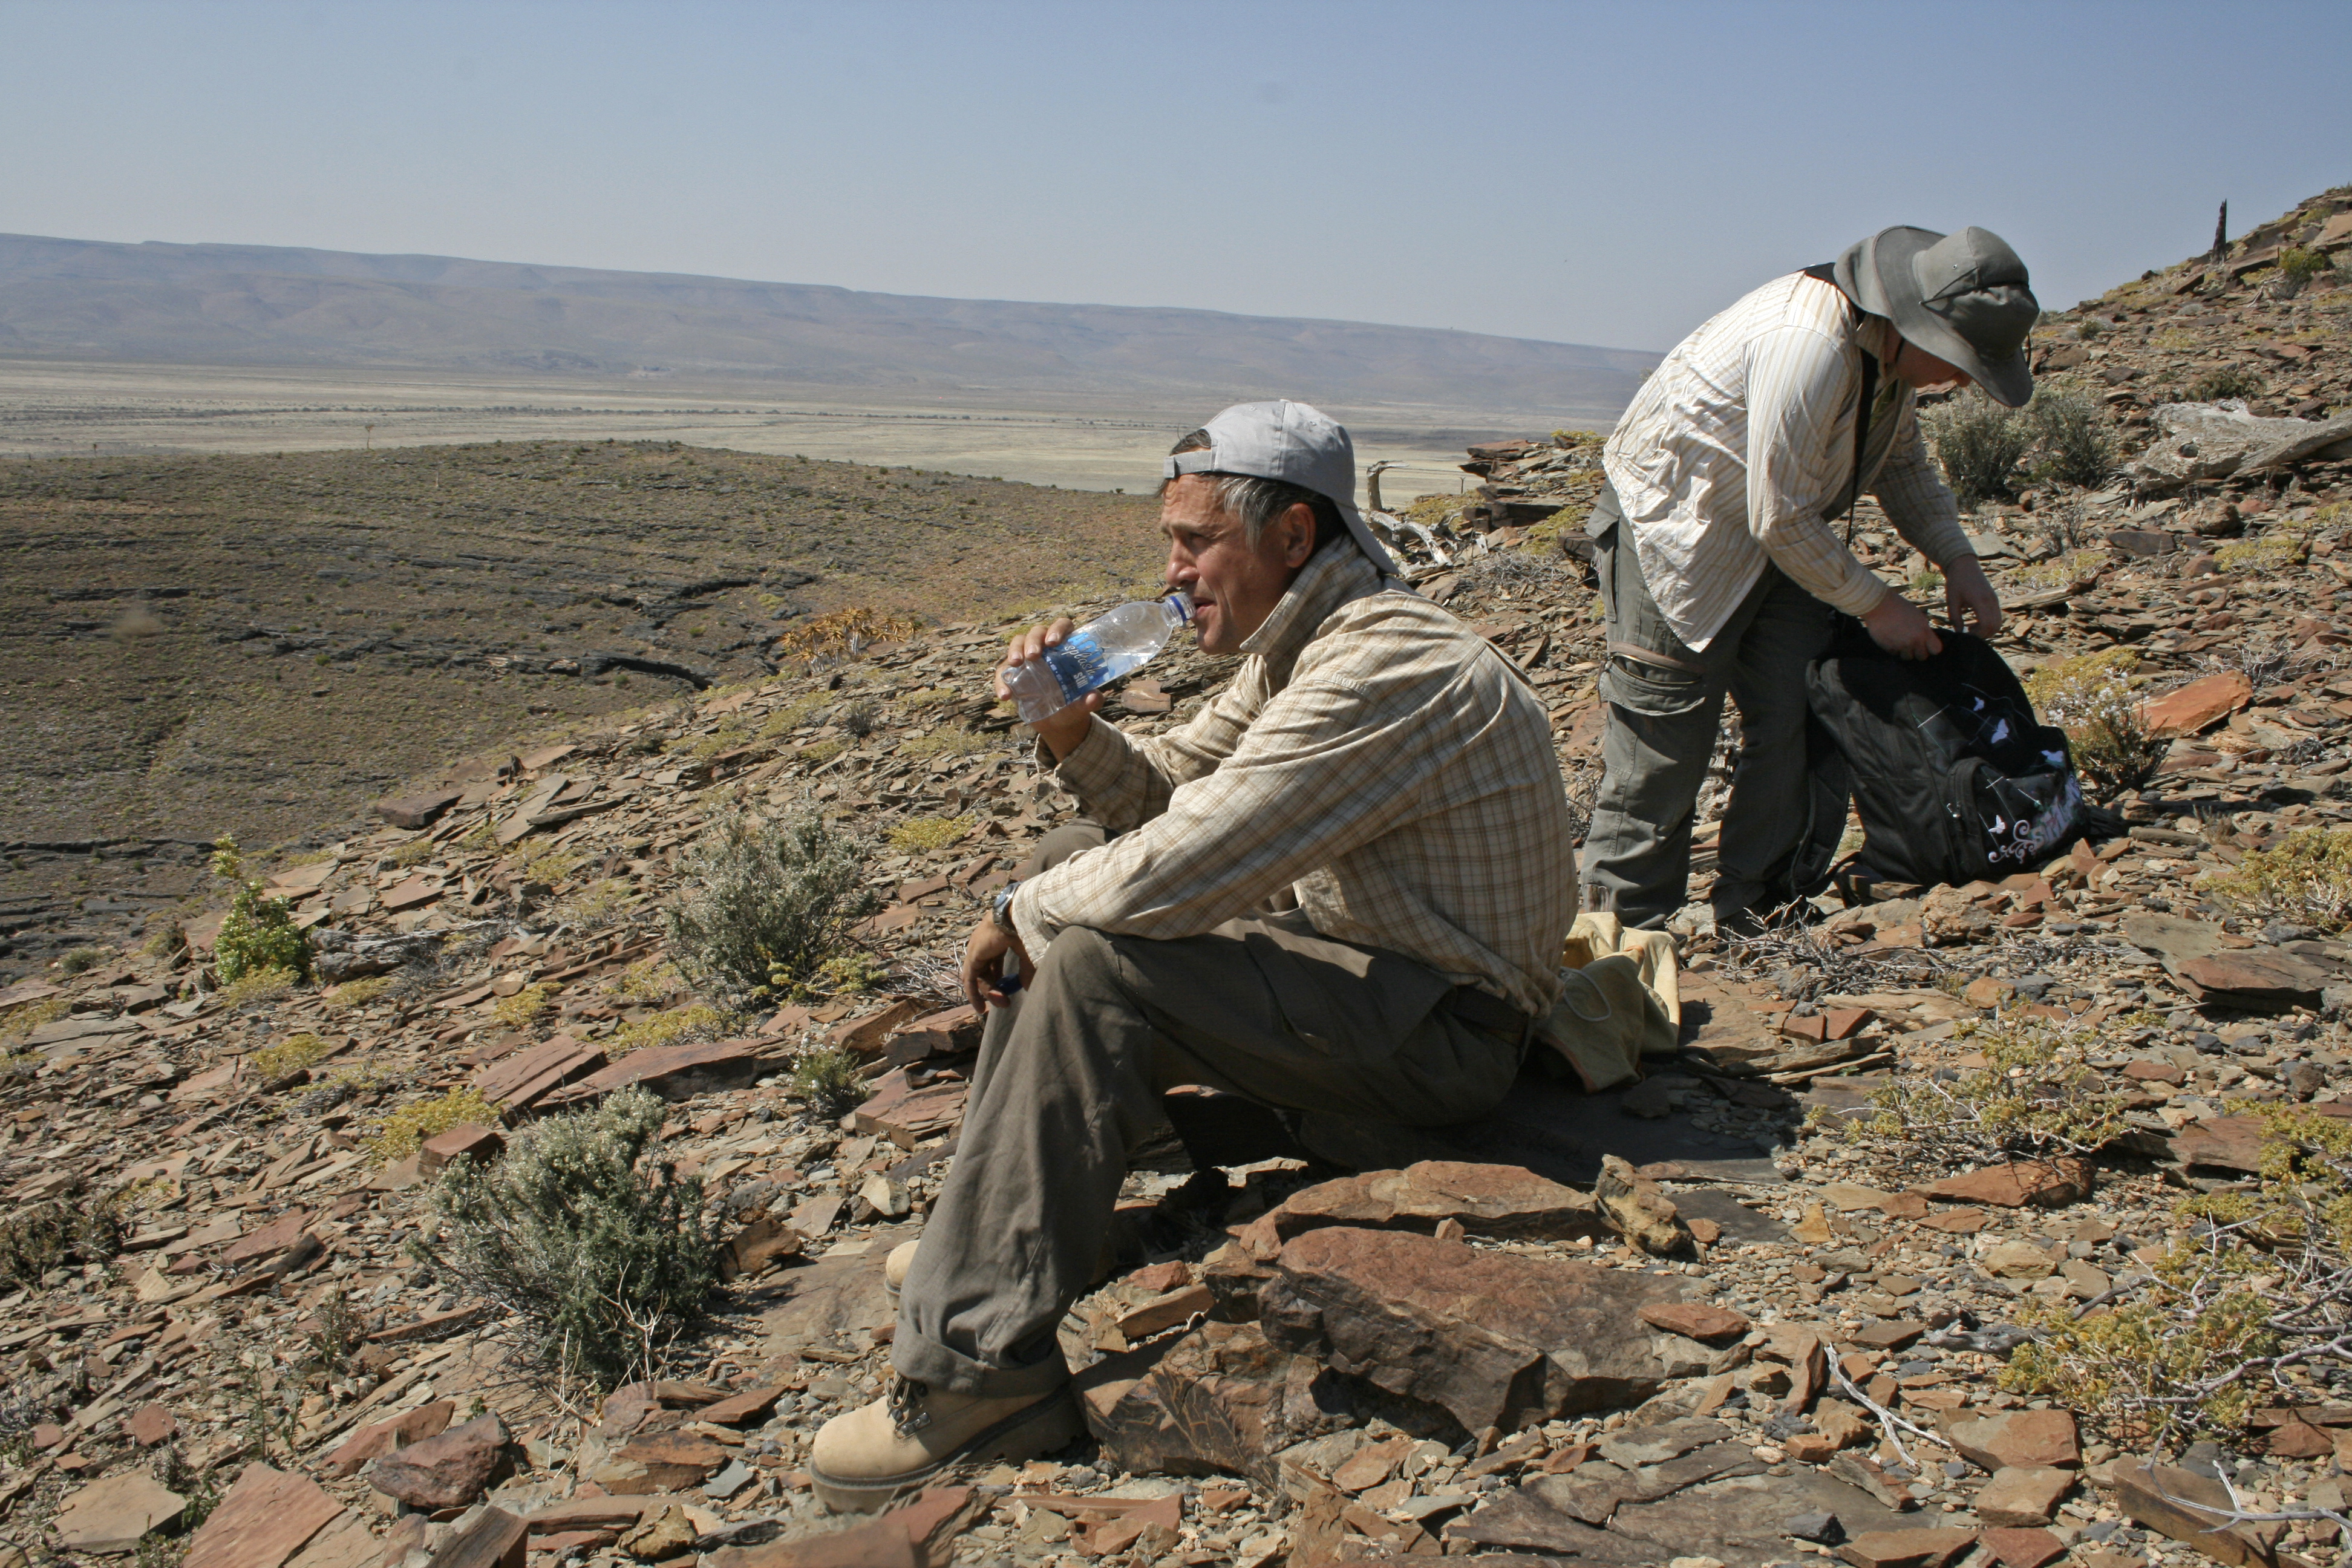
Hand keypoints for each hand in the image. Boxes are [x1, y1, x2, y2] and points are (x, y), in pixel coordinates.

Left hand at [961, 915, 1031, 1013]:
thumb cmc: (1028, 929)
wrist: (1020, 915)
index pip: (995, 961)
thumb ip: (1027, 970)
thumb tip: (1028, 987)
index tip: (1007, 992)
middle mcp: (985, 943)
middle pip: (986, 970)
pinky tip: (980, 1008)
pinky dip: (973, 994)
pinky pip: (969, 979)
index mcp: (999, 938)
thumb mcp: (1029, 954)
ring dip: (989, 993)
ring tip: (1003, 1004)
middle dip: (995, 988)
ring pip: (979, 976)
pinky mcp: (972, 955)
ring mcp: (977, 948)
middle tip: (1006, 1002)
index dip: (999, 978)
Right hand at [996, 617, 1102, 759]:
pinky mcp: (1013, 673)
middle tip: (1034, 656)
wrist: (1059, 722)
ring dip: (1015, 650)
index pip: (1062, 626)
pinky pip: (1003, 670)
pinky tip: (1005, 695)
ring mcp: (1027, 658)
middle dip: (1033, 641)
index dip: (1057, 629)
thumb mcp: (1084, 703)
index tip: (1054, 642)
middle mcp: (1045, 647)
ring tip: (1016, 663)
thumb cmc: (1074, 704)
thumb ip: (1091, 700)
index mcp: (1066, 647)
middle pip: (1037, 632)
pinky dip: (1001, 681)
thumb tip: (1094, 698)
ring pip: (1018, 642)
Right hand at [1862, 590, 1942, 660]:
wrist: (1879, 605)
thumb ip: (1923, 630)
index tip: (1927, 645)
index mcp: (1924, 631)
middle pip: (1922, 657)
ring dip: (1904, 651)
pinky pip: (1894, 653)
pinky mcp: (1889, 648)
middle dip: (1917, 652)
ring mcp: (1901, 646)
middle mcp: (1914, 641)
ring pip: (1907, 657)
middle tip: (1912, 644)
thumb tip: (1925, 640)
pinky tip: (1890, 638)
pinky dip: (1893, 648)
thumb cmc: (1899, 607)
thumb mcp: (1917, 616)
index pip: (1936, 650)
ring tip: (1899, 641)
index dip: (1931, 648)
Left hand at [1943, 556, 2004, 637]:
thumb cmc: (1956, 582)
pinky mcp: (1994, 600)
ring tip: (1971, 628)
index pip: (1987, 625)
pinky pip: (1996, 617)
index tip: (1966, 635)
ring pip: (1998, 623)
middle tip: (1968, 634)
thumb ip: (1955, 619)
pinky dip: (1989, 623)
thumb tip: (1959, 633)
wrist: (1964, 565)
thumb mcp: (1952, 601)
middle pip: (1995, 626)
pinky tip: (1975, 623)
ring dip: (1987, 630)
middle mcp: (1991, 601)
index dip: (1978, 634)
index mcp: (1981, 601)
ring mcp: (1994, 600)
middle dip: (1983, 635)